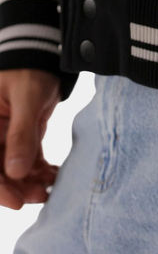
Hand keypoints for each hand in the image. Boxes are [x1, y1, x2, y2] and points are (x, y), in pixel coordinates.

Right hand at [0, 69, 60, 208]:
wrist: (43, 54)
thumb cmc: (29, 68)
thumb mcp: (26, 96)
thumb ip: (21, 133)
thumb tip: (15, 172)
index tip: (16, 202)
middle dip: (18, 188)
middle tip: (41, 195)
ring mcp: (5, 138)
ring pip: (14, 171)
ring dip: (30, 182)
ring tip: (51, 186)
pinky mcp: (22, 138)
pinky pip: (28, 161)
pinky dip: (40, 171)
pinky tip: (54, 175)